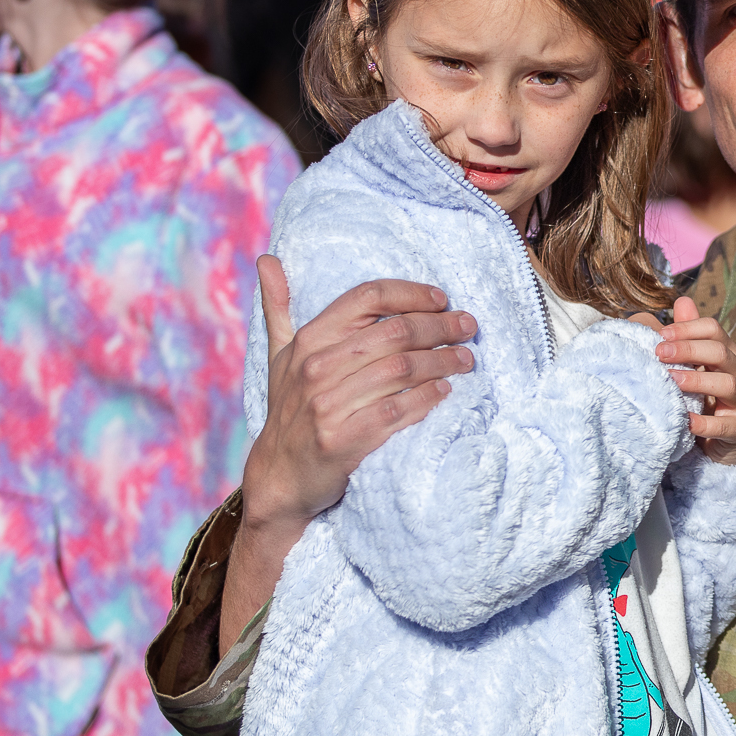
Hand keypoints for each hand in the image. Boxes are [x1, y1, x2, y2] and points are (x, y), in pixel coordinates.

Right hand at [225, 256, 476, 636]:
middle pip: (395, 331)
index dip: (411, 293)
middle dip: (440, 326)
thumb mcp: (280, 357)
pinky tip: (445, 391)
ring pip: (403, 369)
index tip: (442, 299)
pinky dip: (428, 398)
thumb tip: (268, 258)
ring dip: (443, 361)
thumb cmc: (290, 409)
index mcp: (308, 340)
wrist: (279, 476)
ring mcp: (329, 404)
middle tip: (468, 327)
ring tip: (466, 359)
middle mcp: (316, 367)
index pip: (368, 297)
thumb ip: (279, 307)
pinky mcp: (344, 440)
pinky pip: (399, 410)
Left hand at [654, 296, 735, 464]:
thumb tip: (681, 300)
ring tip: (672, 381)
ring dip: (698, 381)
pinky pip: (725, 425)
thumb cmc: (705, 400)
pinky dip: (704, 423)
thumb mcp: (696, 367)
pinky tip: (684, 420)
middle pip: (720, 352)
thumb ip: (688, 336)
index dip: (688, 328)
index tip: (660, 335)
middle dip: (689, 349)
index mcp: (727, 354)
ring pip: (727, 384)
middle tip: (659, 353)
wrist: (723, 444)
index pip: (714, 329)